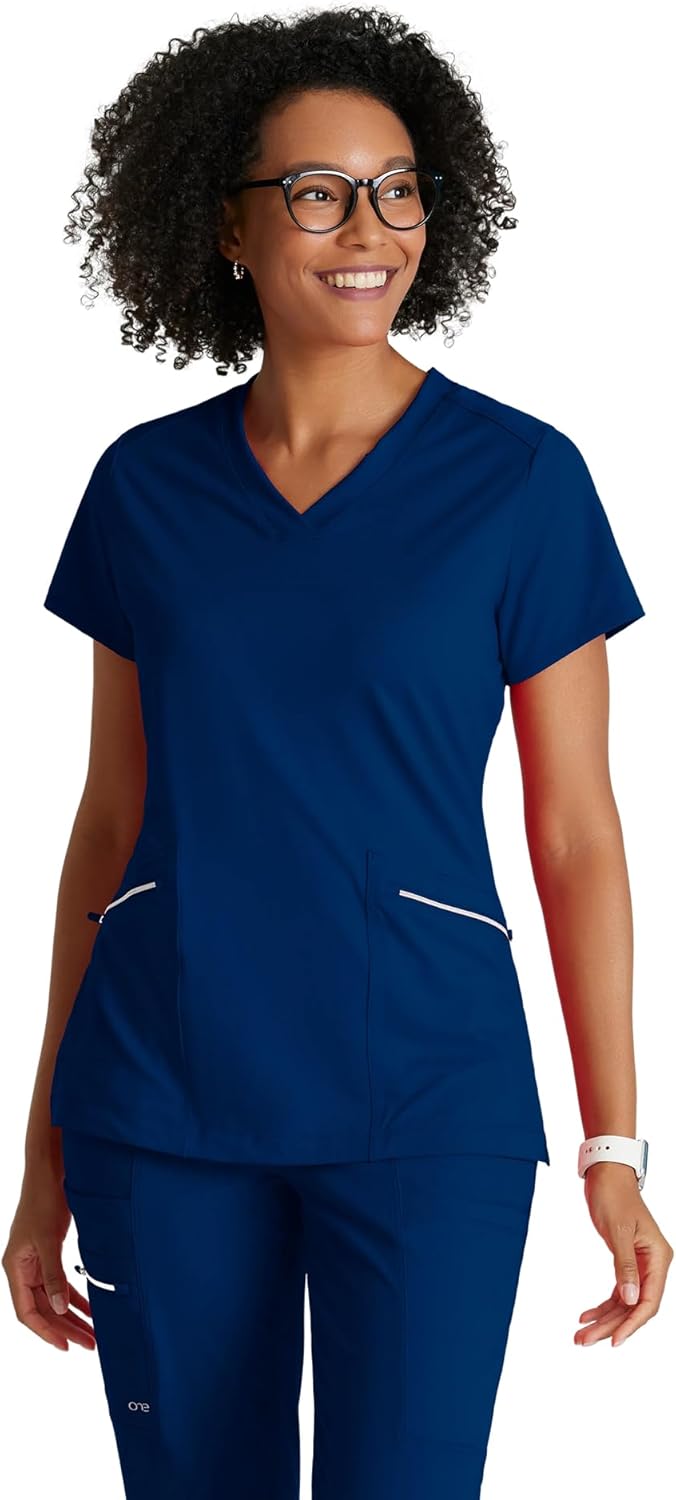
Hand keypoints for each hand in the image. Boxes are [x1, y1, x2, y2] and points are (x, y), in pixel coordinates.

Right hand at [2, 1161, 95, 1352]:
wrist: (50, 1170)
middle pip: (43, 1308)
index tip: (66, 1346)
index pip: (27, 1312)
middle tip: (89, 1343)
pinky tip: (92, 1308)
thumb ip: (53, 1275)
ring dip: (73, 1315)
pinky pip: (61, 1282)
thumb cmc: (43, 1199)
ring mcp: (36, 1261)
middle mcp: (23, 1268)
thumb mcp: (48, 1239)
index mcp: (15, 1267)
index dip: (45, 1331)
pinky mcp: (50, 1252)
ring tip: (93, 1333)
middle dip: (65, 1327)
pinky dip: (76, 1296)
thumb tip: (61, 1308)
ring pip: (54, 1298)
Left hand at [574, 1161, 672, 1346]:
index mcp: (658, 1258)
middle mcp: (653, 1265)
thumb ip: (624, 1266)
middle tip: (583, 1341)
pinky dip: (602, 1305)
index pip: (649, 1302)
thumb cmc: (614, 1195)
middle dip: (610, 1326)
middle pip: (634, 1307)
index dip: (632, 1325)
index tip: (613, 1342)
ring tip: (580, 1336)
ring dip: (604, 1320)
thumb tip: (631, 1302)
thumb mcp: (618, 1231)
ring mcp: (640, 1265)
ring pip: (625, 1303)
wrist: (606, 1173)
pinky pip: (618, 1292)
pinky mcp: (626, 1262)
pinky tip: (585, 1315)